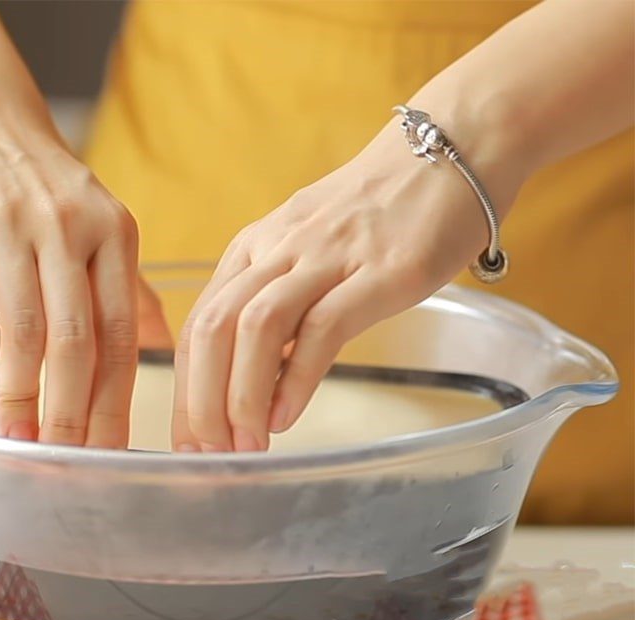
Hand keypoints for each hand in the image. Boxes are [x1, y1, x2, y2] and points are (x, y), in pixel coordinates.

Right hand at [0, 70, 168, 447]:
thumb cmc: (44, 182)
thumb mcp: (104, 224)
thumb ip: (129, 287)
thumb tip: (163, 345)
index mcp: (114, 235)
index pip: (122, 336)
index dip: (116, 403)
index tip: (111, 453)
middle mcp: (67, 227)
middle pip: (76, 340)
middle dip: (72, 414)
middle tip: (64, 465)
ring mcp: (5, 218)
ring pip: (18, 322)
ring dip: (17, 391)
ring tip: (17, 438)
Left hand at [172, 114, 523, 451]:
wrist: (450, 149)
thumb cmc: (379, 212)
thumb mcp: (309, 252)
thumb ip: (280, 306)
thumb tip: (258, 376)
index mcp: (254, 249)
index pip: (199, 324)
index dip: (184, 388)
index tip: (188, 438)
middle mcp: (278, 250)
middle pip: (212, 329)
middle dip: (199, 401)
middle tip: (205, 454)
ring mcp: (327, 258)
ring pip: (255, 330)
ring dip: (240, 397)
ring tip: (245, 446)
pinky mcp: (378, 272)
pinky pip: (321, 329)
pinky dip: (295, 380)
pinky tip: (286, 418)